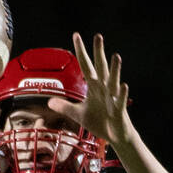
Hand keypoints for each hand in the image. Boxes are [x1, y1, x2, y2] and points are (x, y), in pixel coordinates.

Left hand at [48, 32, 132, 146]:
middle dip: (98, 53)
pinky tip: (123, 86)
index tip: (76, 36)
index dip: (80, 51)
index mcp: (94, 87)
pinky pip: (120, 101)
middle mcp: (104, 89)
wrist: (115, 136)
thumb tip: (50, 102)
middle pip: (100, 68)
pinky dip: (121, 94)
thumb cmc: (100, 122)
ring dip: (114, 70)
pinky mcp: (119, 110)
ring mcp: (112, 98)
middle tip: (98, 36)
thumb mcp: (78, 114)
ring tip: (115, 56)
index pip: (85, 65)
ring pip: (113, 81)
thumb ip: (65, 106)